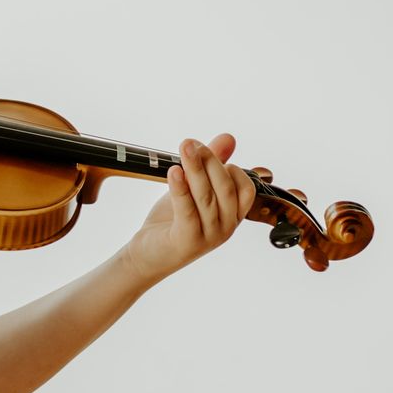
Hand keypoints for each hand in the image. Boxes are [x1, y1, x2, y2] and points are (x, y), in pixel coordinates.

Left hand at [123, 133, 257, 285]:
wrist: (147, 255)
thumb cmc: (172, 221)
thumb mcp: (193, 189)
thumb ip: (212, 165)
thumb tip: (228, 138)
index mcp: (232, 215)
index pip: (245, 188)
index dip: (229, 167)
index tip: (205, 150)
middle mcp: (226, 227)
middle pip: (225, 188)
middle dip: (209, 161)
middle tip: (190, 143)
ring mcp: (209, 236)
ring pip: (206, 197)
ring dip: (195, 168)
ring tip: (185, 147)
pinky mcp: (188, 241)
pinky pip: (187, 211)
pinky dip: (181, 189)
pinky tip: (174, 171)